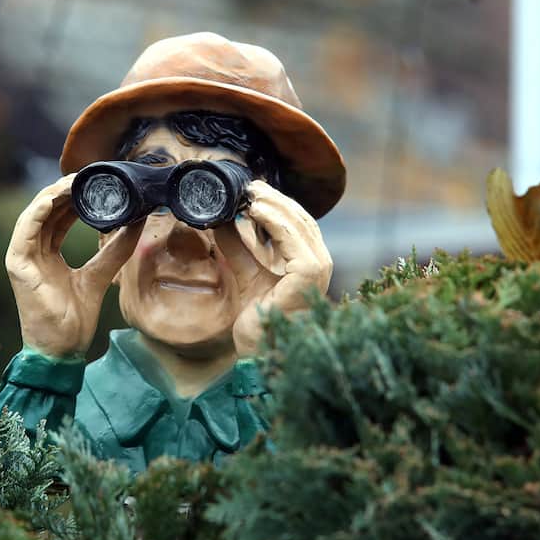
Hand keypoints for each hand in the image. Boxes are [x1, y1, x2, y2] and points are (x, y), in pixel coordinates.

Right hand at [5, 175, 143, 357]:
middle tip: (89, 174)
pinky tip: (53, 199)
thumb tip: (137, 223)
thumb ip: (115, 251)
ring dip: (52, 194)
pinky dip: (37, 212)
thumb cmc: (74, 320)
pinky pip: (24, 231)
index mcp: (48, 254)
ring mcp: (22, 258)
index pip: (59, 216)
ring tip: (74, 180)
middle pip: (47, 211)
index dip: (74, 197)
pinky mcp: (17, 265)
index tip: (96, 182)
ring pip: (34, 214)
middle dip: (65, 190)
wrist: (62, 350)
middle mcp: (33, 252)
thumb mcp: (100, 276)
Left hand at [213, 180, 332, 356]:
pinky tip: (256, 209)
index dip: (275, 205)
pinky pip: (293, 238)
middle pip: (299, 219)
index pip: (296, 225)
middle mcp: (318, 264)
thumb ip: (238, 250)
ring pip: (298, 223)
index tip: (250, 192)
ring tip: (250, 193)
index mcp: (307, 265)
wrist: (261, 354)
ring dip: (273, 204)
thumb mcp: (245, 276)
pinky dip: (274, 220)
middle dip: (274, 199)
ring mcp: (318, 269)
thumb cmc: (260, 323)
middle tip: (248, 186)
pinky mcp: (310, 273)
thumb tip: (221, 222)